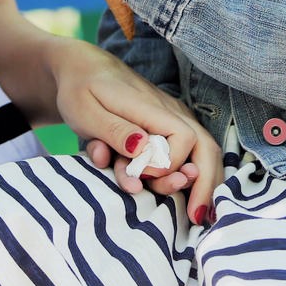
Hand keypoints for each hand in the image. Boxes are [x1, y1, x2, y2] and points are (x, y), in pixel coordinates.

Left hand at [56, 44, 221, 221]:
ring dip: (200, 183)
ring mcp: (173, 118)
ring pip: (202, 151)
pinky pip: (190, 152)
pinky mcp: (169, 126)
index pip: (183, 138)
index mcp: (150, 107)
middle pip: (205, 146)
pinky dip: (191, 176)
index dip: (167, 164)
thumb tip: (145, 150)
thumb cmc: (81, 90)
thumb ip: (115, 131)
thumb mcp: (86, 111)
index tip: (141, 175)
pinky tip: (188, 196)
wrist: (84, 69)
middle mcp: (170, 111)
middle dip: (204, 183)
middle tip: (196, 217)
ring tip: (195, 213)